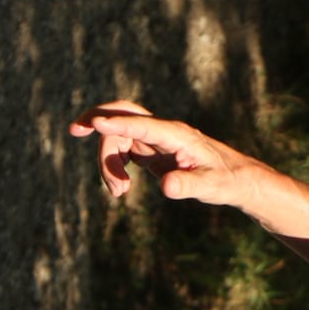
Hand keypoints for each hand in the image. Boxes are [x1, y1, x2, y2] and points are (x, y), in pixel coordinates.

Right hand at [68, 100, 258, 205]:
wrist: (234, 178)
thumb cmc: (226, 180)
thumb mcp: (211, 187)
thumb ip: (188, 185)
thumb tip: (167, 187)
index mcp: (178, 135)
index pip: (143, 125)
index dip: (118, 124)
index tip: (94, 124)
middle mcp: (163, 131)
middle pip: (124, 115)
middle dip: (98, 119)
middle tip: (74, 130)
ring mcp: (155, 138)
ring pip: (119, 137)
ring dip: (109, 163)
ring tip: (119, 193)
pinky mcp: (151, 149)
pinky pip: (122, 149)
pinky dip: (114, 166)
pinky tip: (120, 189)